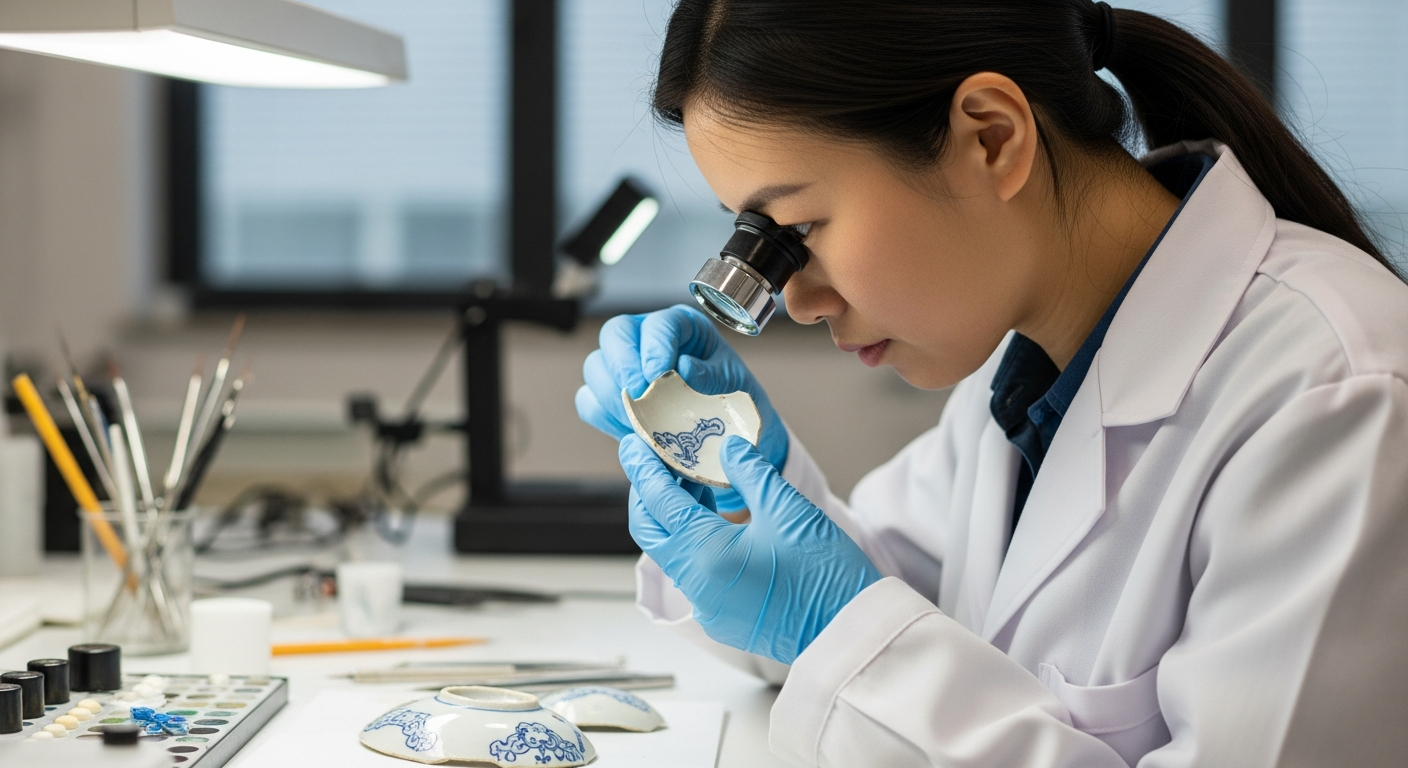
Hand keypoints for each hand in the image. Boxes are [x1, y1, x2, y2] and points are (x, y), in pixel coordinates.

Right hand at [576, 305, 788, 508]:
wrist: (728, 434)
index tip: (657, 376)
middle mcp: (646, 338)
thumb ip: (714, 375)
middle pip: (615, 334)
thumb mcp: (736, 385)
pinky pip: (589, 401)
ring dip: (611, 396)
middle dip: (622, 367)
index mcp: (681, 326)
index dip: (654, 347)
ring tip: (637, 420)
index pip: (658, 324)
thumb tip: (684, 367)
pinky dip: (604, 416)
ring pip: (596, 367)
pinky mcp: (611, 394)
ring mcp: (623, 365)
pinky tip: (629, 430)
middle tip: (638, 397)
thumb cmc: (734, 401)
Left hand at [621, 434, 880, 664]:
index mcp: (706, 554)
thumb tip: (729, 448)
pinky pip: (691, 574)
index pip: (660, 502)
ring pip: (671, 553)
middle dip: (648, 495)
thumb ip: (751, 473)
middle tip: (657, 463)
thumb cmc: (826, 576)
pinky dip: (692, 543)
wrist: (850, 636)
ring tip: (692, 484)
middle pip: (651, 531)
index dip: (644, 469)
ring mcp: (707, 606)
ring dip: (673, 518)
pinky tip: (714, 522)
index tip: (633, 445)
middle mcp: (697, 585)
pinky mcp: (721, 618)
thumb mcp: (789, 510)